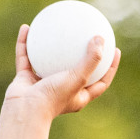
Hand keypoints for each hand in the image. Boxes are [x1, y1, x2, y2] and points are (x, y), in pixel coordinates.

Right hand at [4, 24, 120, 118]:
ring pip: (47, 61)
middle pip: (76, 71)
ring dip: (50, 46)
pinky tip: (26, 28)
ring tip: (54, 27)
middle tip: (89, 35)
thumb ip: (91, 60)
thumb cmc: (53, 97)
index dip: (109, 67)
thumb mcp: (78, 78)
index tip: (115, 50)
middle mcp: (62, 90)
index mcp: (78, 96)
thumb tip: (100, 39)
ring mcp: (43, 84)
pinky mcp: (26, 79)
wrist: (24, 111)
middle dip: (82, 55)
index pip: (100, 82)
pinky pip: (25, 58)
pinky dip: (24, 44)